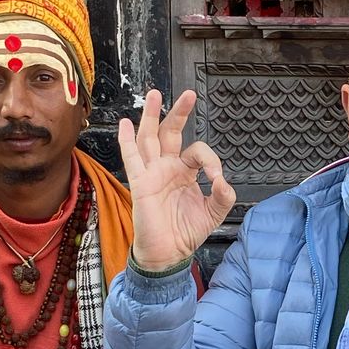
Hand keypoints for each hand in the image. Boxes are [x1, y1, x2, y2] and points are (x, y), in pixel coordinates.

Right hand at [117, 89, 235, 269]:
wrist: (168, 253)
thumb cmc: (185, 232)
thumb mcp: (213, 213)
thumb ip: (223, 196)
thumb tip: (224, 181)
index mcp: (185, 172)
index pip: (197, 152)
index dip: (210, 159)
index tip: (216, 176)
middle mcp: (167, 168)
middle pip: (171, 133)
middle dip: (179, 113)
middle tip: (188, 94)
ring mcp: (152, 173)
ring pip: (149, 138)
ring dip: (151, 116)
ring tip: (154, 95)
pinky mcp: (140, 183)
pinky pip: (132, 159)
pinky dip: (127, 141)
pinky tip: (124, 124)